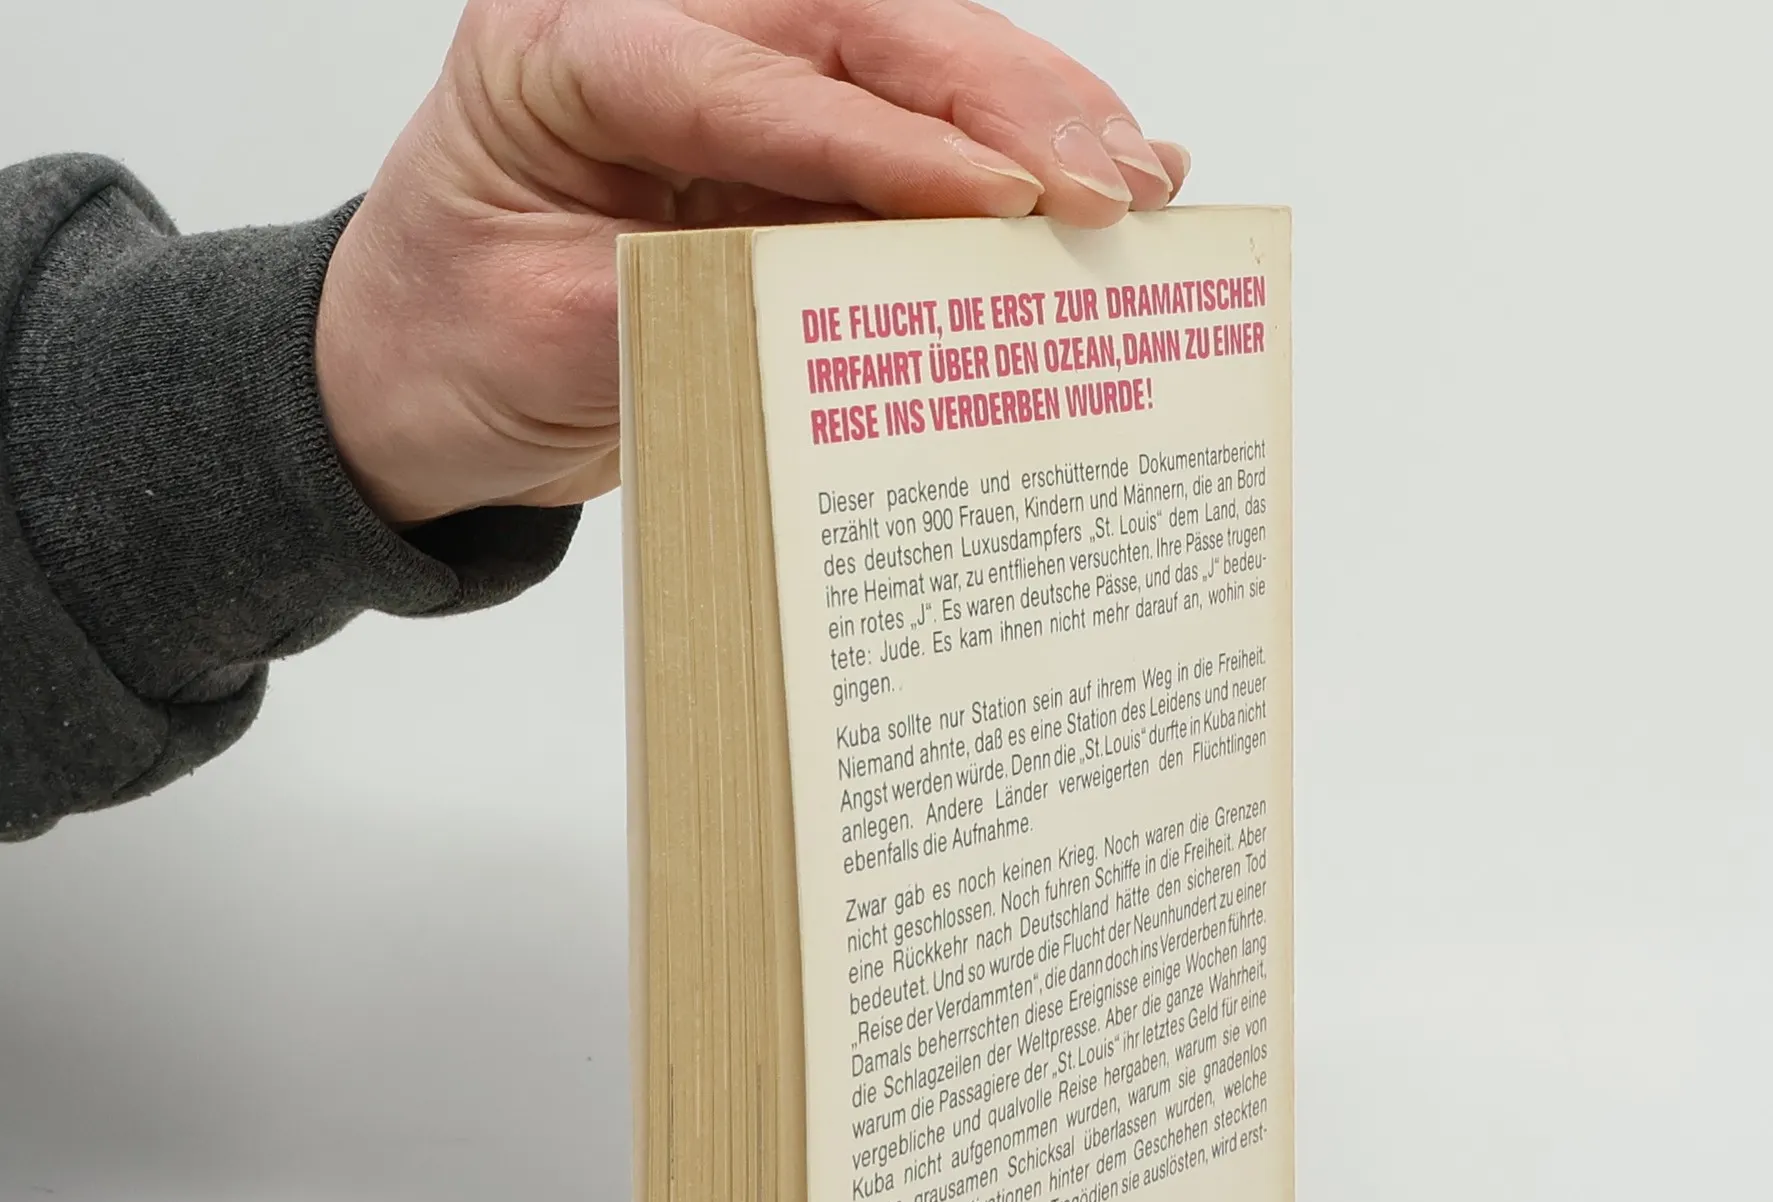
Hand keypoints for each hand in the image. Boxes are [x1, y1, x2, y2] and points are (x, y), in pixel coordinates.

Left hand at [314, 0, 1188, 526]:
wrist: (415, 379)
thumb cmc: (448, 351)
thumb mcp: (549, 346)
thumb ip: (687, 308)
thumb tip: (851, 308)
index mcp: (558, 49)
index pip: (746, 80)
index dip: (886, 141)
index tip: (1004, 194)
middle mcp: (649, 26)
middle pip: (852, 28)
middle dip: (1001, 100)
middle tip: (1114, 176)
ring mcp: (722, 71)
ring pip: (901, 58)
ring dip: (1031, 113)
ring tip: (1140, 174)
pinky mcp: (776, 138)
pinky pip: (904, 130)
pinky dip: (1002, 157)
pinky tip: (1091, 172)